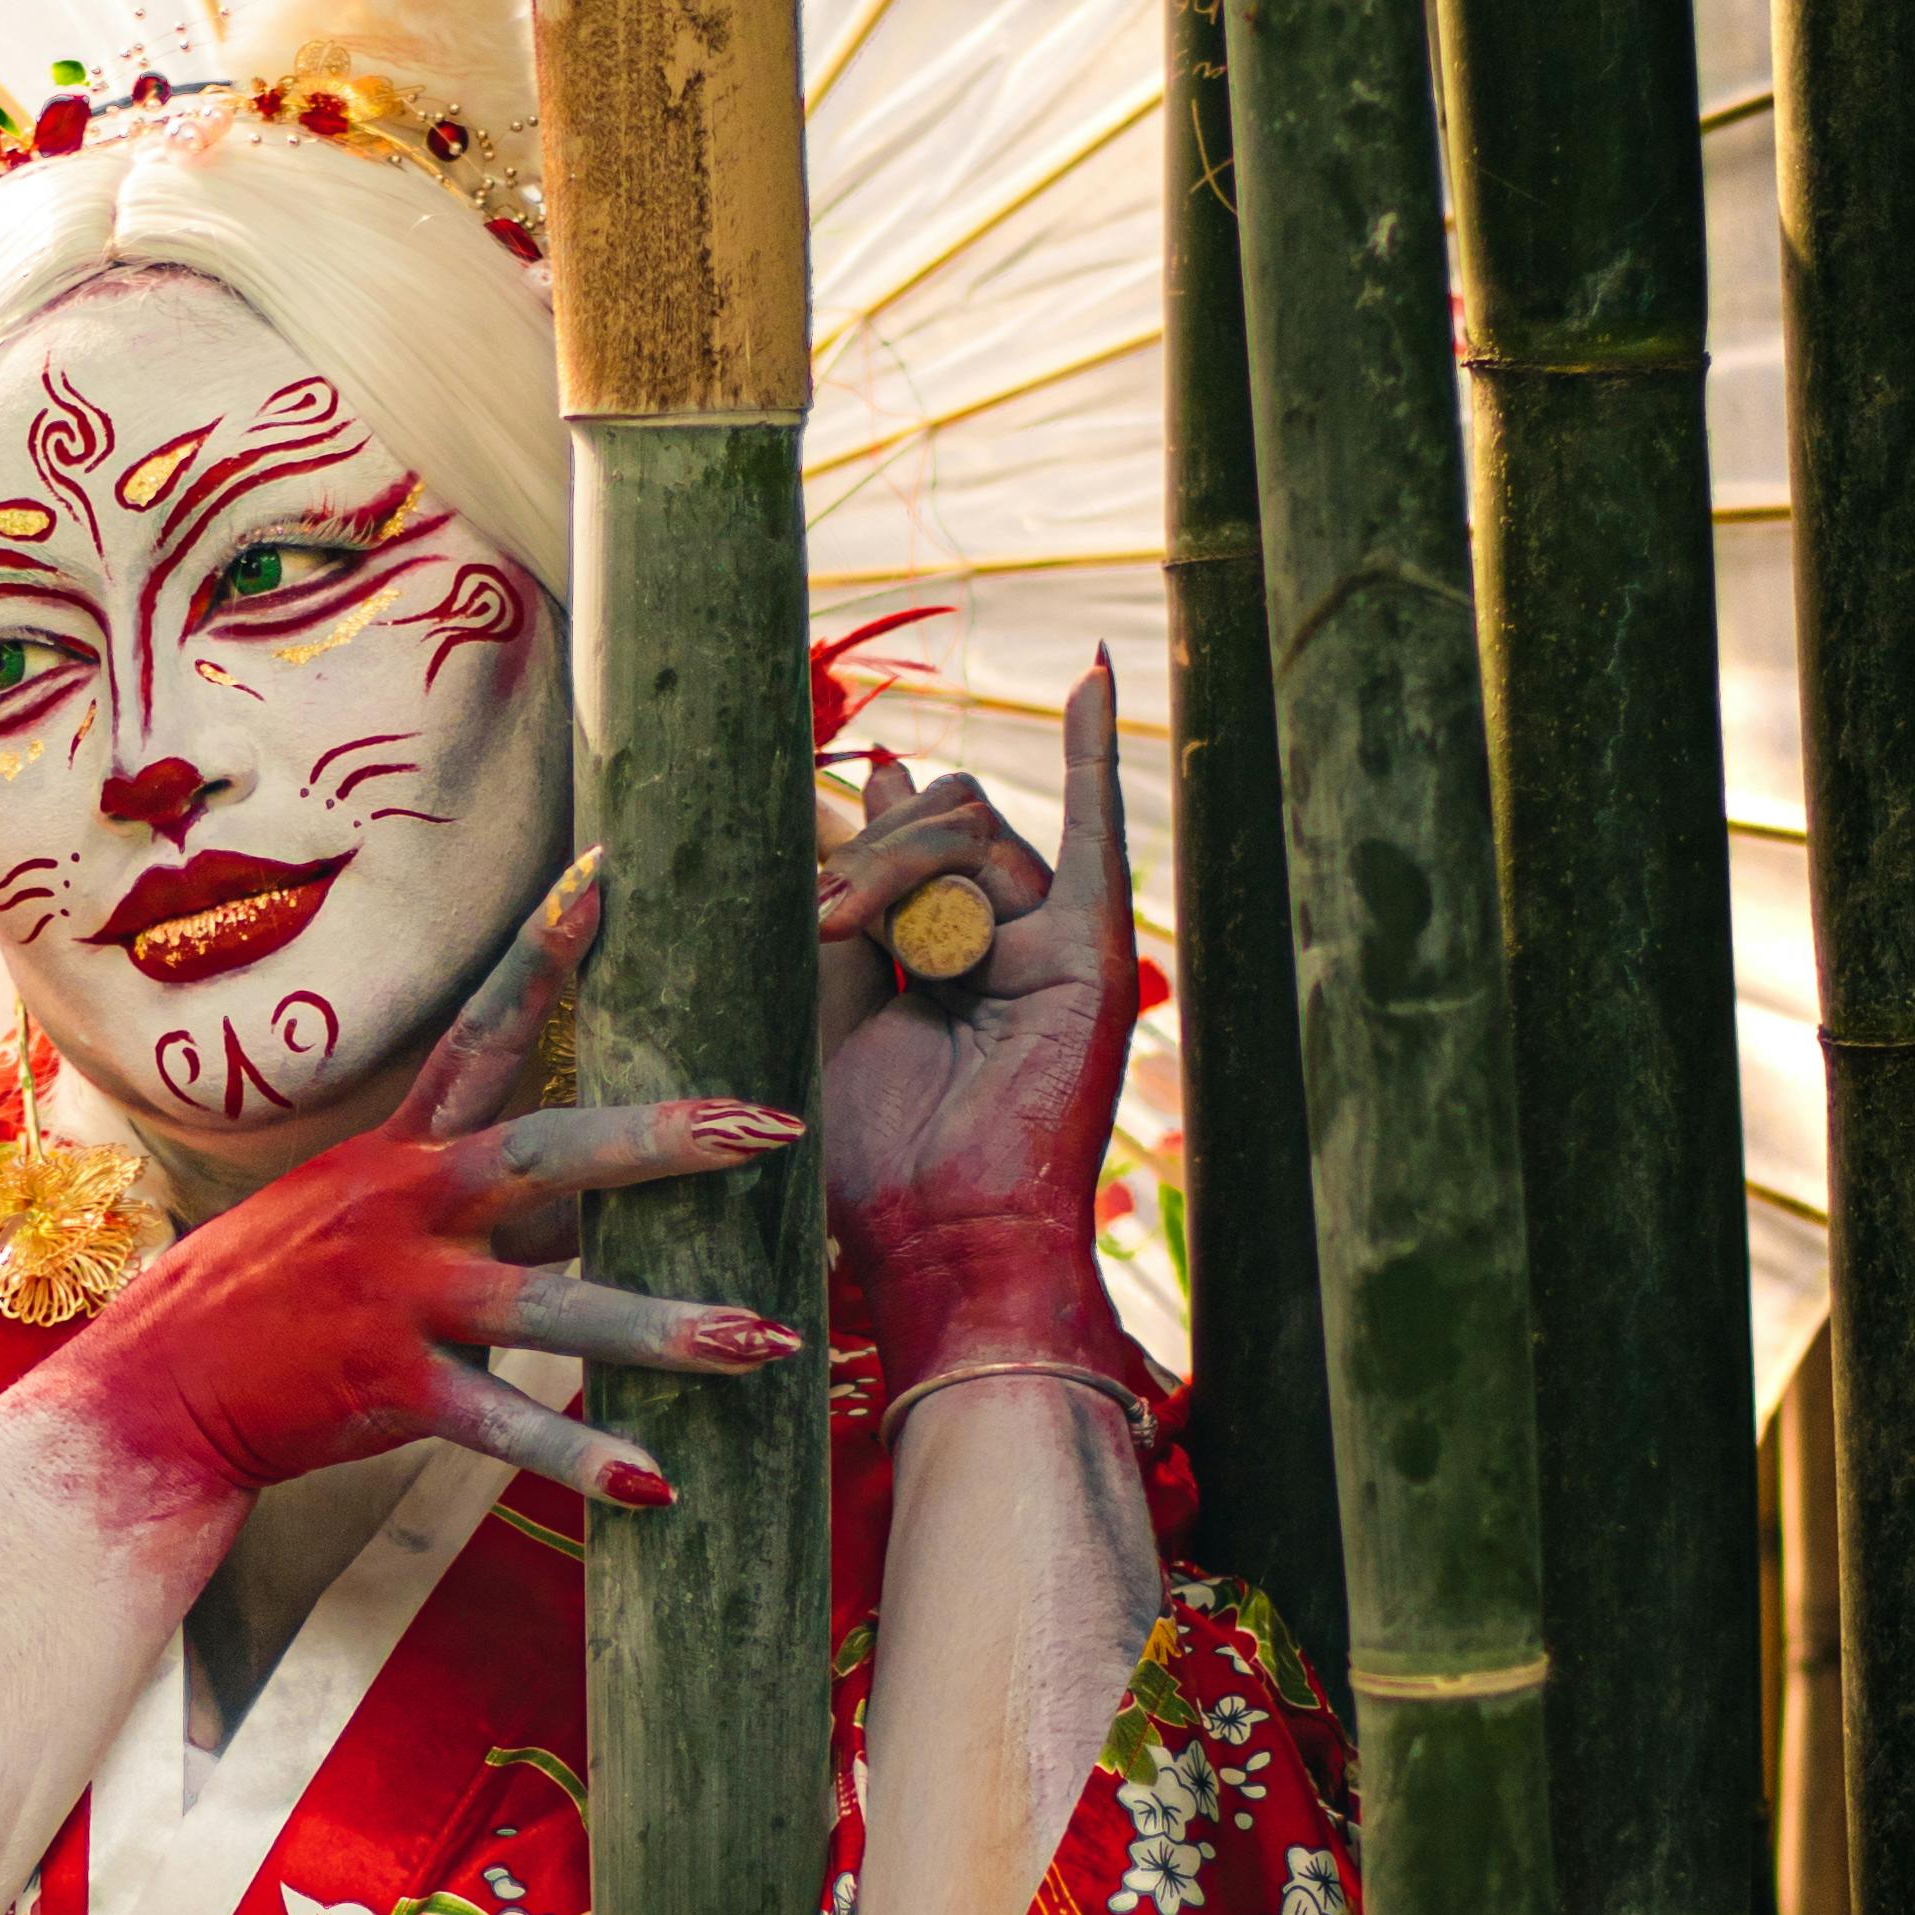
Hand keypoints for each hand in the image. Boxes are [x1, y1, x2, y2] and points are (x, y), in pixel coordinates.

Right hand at [45, 856, 801, 1522]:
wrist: (152, 1391)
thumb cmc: (263, 1298)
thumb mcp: (348, 1214)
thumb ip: (463, 1198)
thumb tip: (590, 1189)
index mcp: (396, 1155)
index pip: (478, 1036)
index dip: (539, 956)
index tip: (603, 880)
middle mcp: (404, 1209)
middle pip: (550, 1154)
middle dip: (665, 1139)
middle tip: (775, 1126)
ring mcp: (399, 1297)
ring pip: (555, 1305)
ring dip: (667, 1325)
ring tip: (769, 1338)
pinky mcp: (392, 1387)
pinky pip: (504, 1424)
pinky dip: (579, 1457)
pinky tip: (656, 1484)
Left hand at [817, 658, 1141, 1391]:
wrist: (936, 1241)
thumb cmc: (870, 1159)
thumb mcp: (823, 1011)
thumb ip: (842, 911)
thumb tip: (859, 783)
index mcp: (937, 954)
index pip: (904, 836)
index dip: (861, 819)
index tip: (827, 796)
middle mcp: (1002, 940)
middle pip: (935, 822)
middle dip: (865, 853)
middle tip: (818, 922)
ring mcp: (1051, 943)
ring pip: (972, 828)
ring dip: (897, 858)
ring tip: (846, 926)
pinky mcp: (1090, 956)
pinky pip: (1097, 833)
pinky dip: (1092, 753)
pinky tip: (1090, 674)